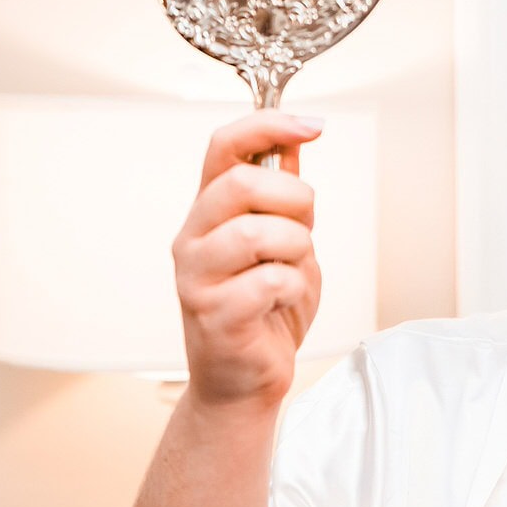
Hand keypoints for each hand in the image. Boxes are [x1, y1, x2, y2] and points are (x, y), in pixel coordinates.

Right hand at [172, 109, 324, 411]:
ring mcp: (197, 276)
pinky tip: (282, 303)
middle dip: (295, 198)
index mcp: (208, 212)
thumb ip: (282, 194)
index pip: (224, 145)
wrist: (246, 381)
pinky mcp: (213, 314)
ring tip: (292, 270)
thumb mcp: (283, 241)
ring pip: (259, 232)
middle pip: (242, 183)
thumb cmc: (264, 310)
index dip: (268, 124)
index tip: (313, 125)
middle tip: (305, 225)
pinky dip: (294, 287)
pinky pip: (271, 280)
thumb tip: (294, 138)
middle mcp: (193, 238)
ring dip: (297, 247)